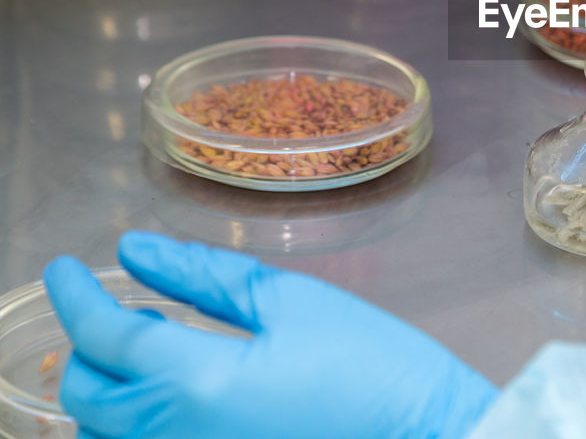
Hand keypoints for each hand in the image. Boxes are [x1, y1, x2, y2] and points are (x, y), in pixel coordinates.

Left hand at [44, 232, 495, 438]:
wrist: (433, 437)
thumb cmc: (375, 369)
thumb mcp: (295, 304)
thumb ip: (206, 277)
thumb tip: (135, 252)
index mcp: (195, 385)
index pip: (106, 336)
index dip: (75, 294)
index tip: (65, 267)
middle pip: (89, 396)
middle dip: (87, 347)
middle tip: (120, 306)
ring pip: (109, 434)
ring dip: (112, 388)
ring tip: (153, 346)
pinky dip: (142, 420)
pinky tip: (182, 390)